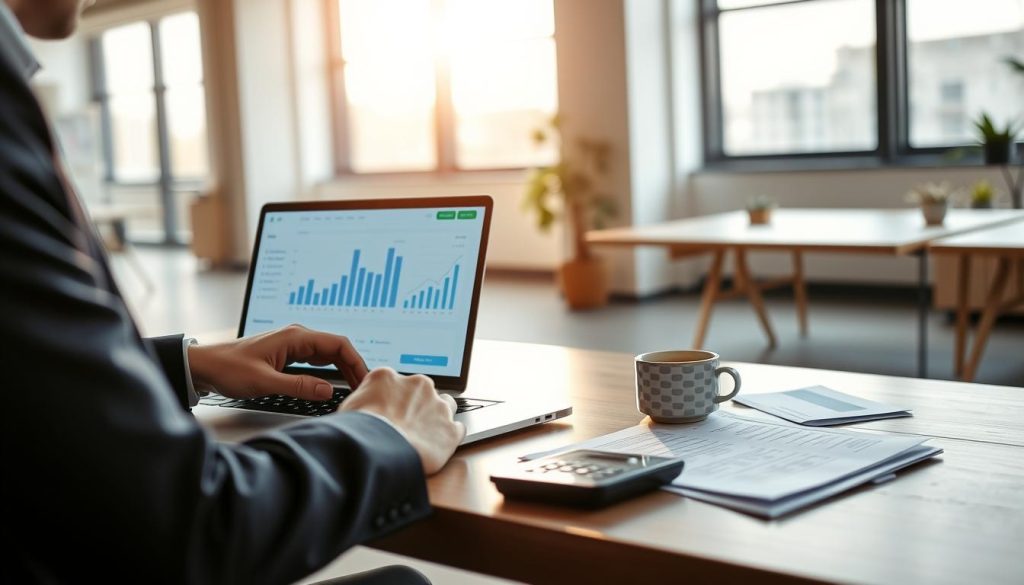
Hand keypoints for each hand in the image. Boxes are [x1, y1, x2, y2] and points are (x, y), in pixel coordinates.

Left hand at [187, 325, 368, 400]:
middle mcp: (297, 336)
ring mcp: (292, 344)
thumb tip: (328, 391)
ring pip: (327, 355)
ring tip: (351, 388)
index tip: (364, 380)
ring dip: (341, 370)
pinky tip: (331, 384)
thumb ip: (298, 387)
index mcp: (296, 337)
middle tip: (362, 389)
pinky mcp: (287, 354)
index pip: (338, 344)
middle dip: (352, 368)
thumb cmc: (229, 370)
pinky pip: (315, 360)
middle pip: (336, 348)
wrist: (204, 366)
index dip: (356, 362)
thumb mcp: (264, 383)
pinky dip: (327, 371)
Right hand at [340, 368, 464, 474]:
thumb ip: (363, 400)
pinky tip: (439, 446)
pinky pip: (457, 429)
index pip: (395, 382)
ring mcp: (437, 406)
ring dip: (438, 416)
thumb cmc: (356, 432)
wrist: (375, 451)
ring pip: (446, 404)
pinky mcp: (450, 430)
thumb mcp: (348, 407)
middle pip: (423, 391)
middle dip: (418, 405)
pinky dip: (449, 437)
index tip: (391, 410)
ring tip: (427, 433)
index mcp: (389, 377)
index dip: (394, 398)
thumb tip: (364, 407)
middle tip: (407, 424)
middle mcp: (417, 385)